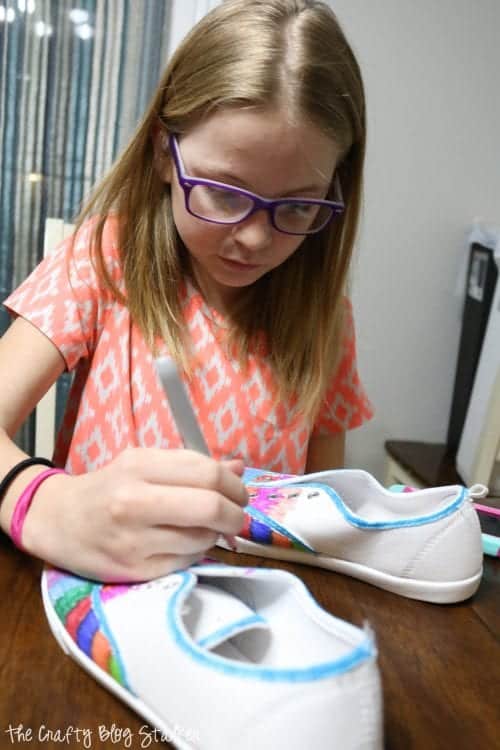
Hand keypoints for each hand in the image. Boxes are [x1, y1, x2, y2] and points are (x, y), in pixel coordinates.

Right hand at [22, 448, 247, 581]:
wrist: (57, 521)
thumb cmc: (107, 487)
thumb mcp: (142, 464)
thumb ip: (190, 466)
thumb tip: (240, 467)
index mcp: (138, 466)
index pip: (206, 473)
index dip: (234, 485)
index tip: (239, 493)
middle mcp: (133, 502)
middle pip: (210, 507)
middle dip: (236, 513)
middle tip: (237, 515)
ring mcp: (133, 540)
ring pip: (202, 539)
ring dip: (216, 535)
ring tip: (207, 529)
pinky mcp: (134, 571)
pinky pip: (186, 562)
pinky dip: (196, 552)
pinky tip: (186, 544)